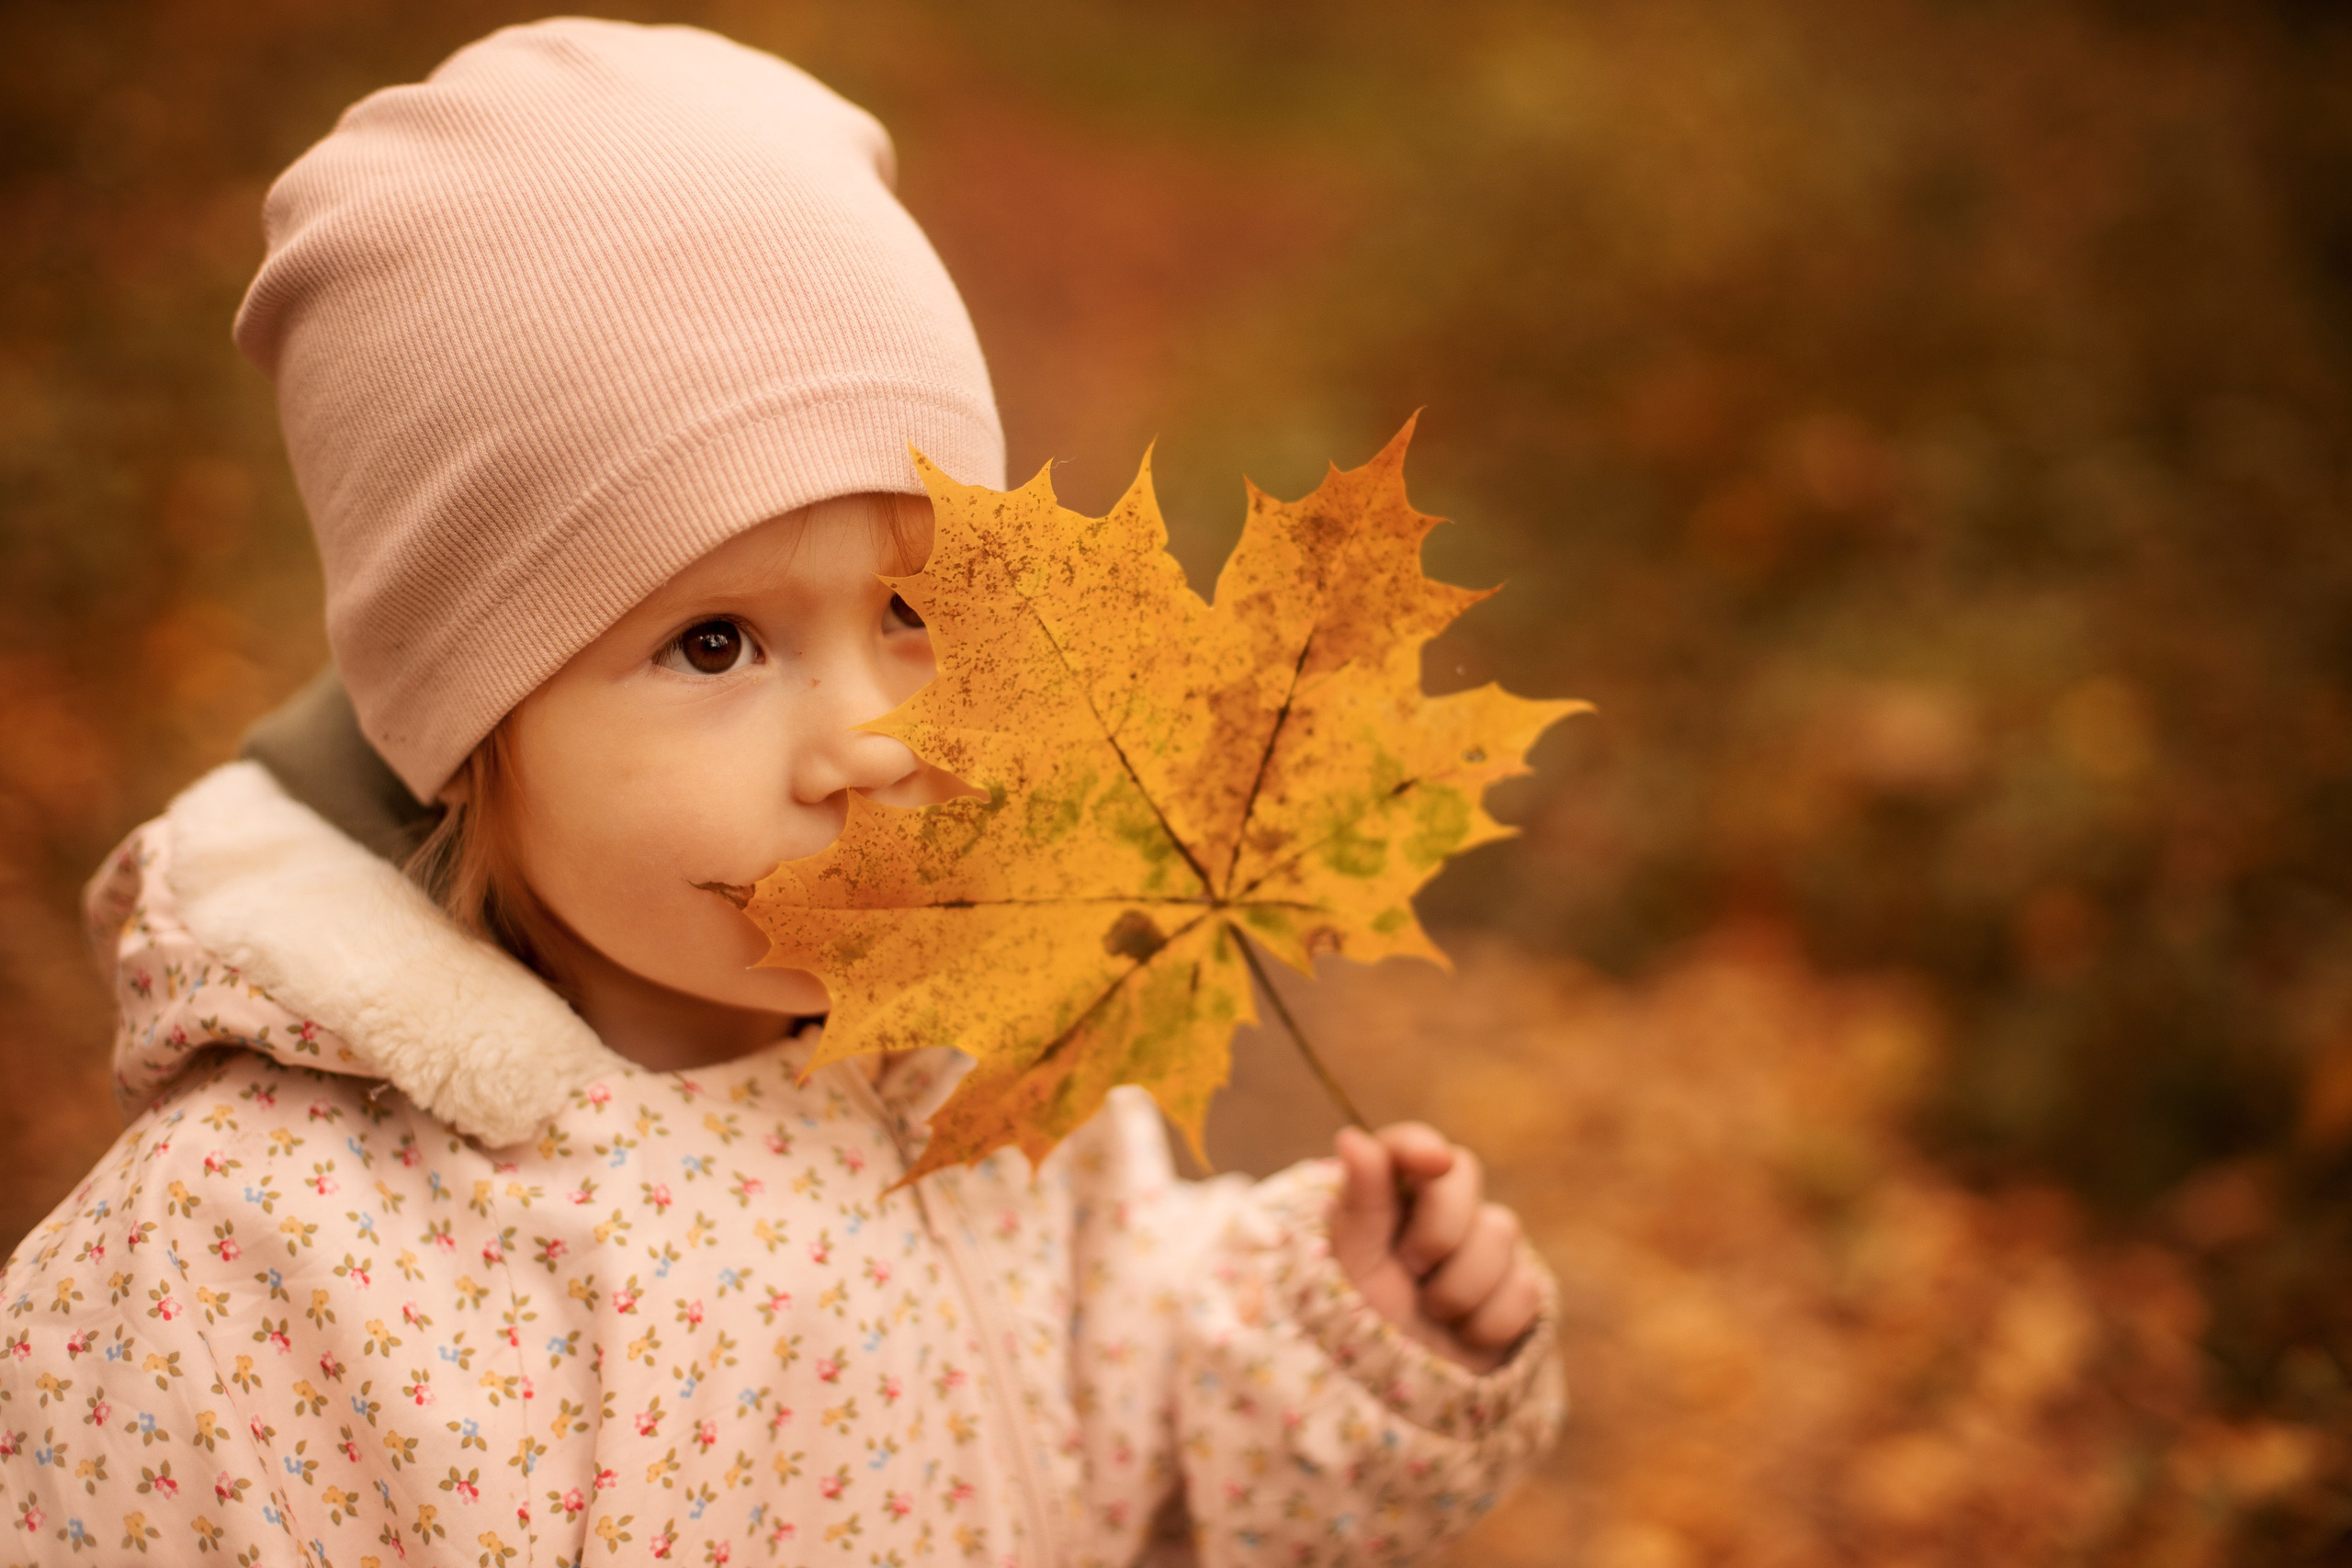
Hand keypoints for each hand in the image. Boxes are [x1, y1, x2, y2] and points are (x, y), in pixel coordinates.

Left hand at [1331, 1122, 1541, 1374]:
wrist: (1399, 1403)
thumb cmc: (1361, 1327)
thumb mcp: (1351, 1266)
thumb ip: (1360, 1201)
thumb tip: (1353, 1136)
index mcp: (1388, 1195)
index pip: (1409, 1146)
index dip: (1421, 1146)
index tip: (1431, 1162)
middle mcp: (1437, 1210)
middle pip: (1463, 1174)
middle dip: (1440, 1228)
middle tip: (1412, 1269)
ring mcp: (1483, 1246)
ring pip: (1501, 1230)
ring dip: (1459, 1284)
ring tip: (1431, 1313)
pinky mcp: (1518, 1287)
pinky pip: (1524, 1286)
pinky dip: (1489, 1320)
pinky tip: (1464, 1335)